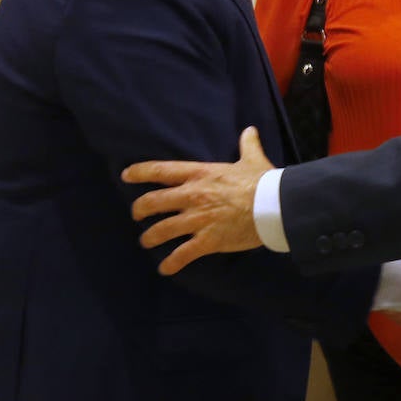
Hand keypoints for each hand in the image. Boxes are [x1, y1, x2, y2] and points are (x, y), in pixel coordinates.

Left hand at [121, 126, 271, 274]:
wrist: (274, 206)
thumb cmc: (262, 181)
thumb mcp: (252, 159)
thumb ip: (247, 145)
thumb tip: (250, 130)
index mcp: (199, 174)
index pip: (161, 171)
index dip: (140, 172)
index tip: (126, 175)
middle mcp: (192, 196)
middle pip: (153, 202)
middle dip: (140, 209)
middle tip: (136, 214)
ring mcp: (198, 219)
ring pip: (161, 230)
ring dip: (150, 237)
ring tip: (146, 242)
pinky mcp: (207, 240)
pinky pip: (182, 254)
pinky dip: (171, 264)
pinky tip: (165, 269)